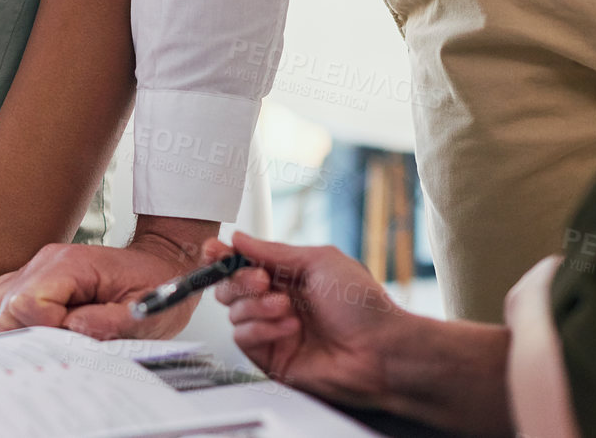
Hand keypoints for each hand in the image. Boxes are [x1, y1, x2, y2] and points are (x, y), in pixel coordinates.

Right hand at [0, 236, 201, 340]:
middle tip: (69, 335)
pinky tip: (45, 323)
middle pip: (6, 308)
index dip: (47, 330)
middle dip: (32, 333)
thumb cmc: (155, 286)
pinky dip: (17, 317)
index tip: (75, 333)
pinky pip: (3, 297)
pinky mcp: (36, 275)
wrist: (161, 262)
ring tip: (58, 330)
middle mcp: (47, 260)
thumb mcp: (145, 312)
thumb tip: (71, 328)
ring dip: (22, 327)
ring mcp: (38, 266)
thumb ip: (108, 324)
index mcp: (70, 265)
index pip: (27, 305)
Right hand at [210, 231, 407, 407]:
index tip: (214, 250)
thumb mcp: (319, 261)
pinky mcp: (270, 356)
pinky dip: (262, 328)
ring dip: (257, 305)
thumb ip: (273, 251)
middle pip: (228, 285)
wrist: (380, 351)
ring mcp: (272, 329)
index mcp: (287, 275)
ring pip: (233, 310)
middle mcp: (276, 301)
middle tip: (262, 280)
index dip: (223, 256)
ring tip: (288, 308)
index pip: (242, 262)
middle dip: (239, 279)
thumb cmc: (363, 307)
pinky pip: (242, 337)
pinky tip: (289, 328)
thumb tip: (240, 239)